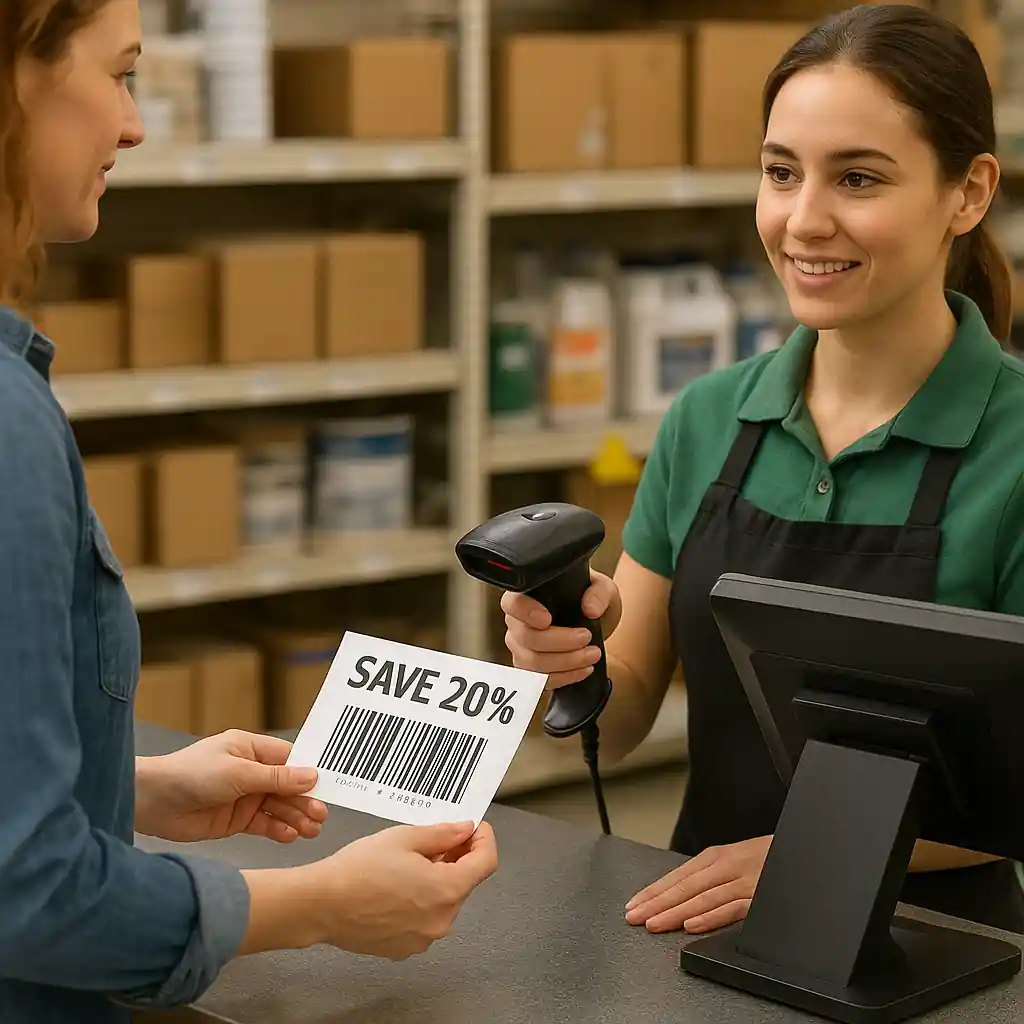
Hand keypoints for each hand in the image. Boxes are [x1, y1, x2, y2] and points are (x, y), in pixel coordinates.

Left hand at [135, 730, 327, 844]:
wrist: (152, 802)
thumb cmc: (190, 774)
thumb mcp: (238, 773)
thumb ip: (275, 778)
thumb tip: (310, 775)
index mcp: (251, 750)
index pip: (289, 760)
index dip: (308, 773)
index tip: (327, 786)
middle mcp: (251, 772)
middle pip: (287, 787)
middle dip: (304, 800)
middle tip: (320, 814)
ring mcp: (244, 797)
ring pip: (279, 808)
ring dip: (295, 818)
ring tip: (311, 830)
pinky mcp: (236, 820)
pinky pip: (264, 825)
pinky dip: (278, 830)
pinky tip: (290, 836)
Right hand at [304, 820, 498, 959]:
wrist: (321, 904)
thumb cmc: (359, 870)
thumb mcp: (405, 838)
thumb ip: (442, 834)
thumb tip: (464, 830)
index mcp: (447, 890)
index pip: (486, 863)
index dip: (484, 840)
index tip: (474, 828)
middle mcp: (441, 920)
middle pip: (465, 883)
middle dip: (458, 858)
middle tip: (439, 838)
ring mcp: (424, 938)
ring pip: (444, 902)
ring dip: (438, 879)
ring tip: (412, 862)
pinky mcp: (405, 947)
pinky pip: (425, 919)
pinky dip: (421, 901)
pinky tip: (399, 886)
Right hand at [501, 567, 621, 688]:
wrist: (594, 625)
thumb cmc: (590, 601)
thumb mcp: (602, 588)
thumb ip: (598, 592)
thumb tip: (590, 609)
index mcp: (528, 596)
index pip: (513, 603)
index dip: (526, 613)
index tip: (547, 619)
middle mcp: (517, 622)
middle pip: (526, 637)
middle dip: (559, 642)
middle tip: (586, 637)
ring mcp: (520, 648)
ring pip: (533, 662)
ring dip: (566, 661)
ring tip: (591, 655)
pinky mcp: (530, 669)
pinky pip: (540, 680)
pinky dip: (565, 676)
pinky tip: (584, 669)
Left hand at [625, 835, 772, 933]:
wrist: (801, 848)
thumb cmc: (767, 856)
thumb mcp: (735, 860)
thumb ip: (710, 877)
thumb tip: (679, 896)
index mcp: (716, 857)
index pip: (677, 877)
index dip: (653, 892)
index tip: (634, 905)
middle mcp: (726, 866)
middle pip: (685, 888)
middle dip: (657, 904)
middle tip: (635, 917)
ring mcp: (743, 882)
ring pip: (703, 899)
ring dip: (676, 913)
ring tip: (655, 924)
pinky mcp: (760, 896)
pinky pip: (732, 908)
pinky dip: (711, 917)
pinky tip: (692, 925)